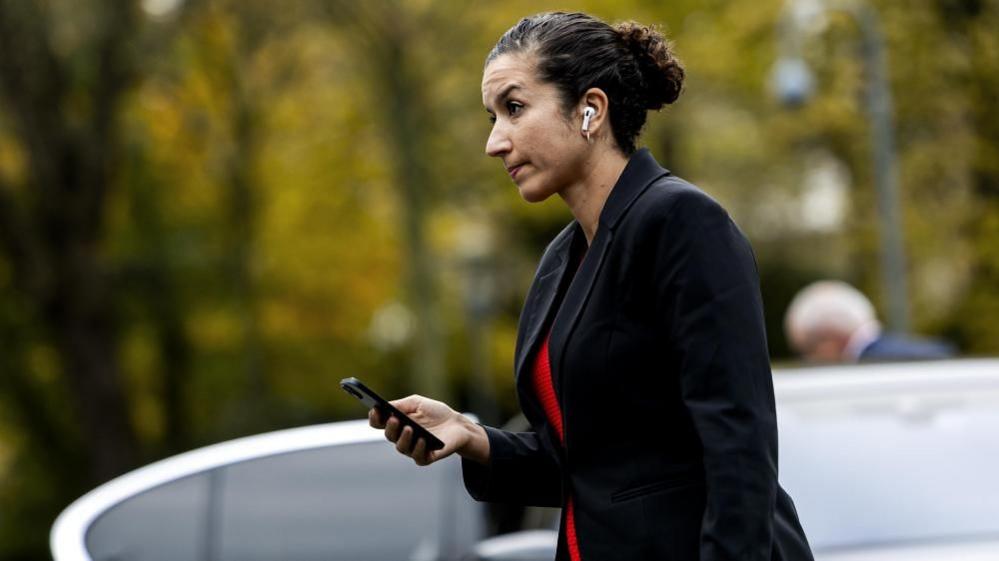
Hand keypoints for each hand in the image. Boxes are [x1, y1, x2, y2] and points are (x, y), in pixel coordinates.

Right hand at [368, 394, 487, 465]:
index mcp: (397, 423)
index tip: (375, 410)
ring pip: (401, 447)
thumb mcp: (418, 403)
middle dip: (390, 427)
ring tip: (409, 428)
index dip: (375, 417)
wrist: (457, 424)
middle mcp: (402, 437)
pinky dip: (418, 448)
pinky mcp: (426, 457)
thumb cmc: (436, 413)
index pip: (379, 423)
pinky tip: (422, 439)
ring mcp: (413, 448)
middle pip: (389, 435)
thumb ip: (402, 404)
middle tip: (394, 419)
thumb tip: (385, 406)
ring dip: (403, 438)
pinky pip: (418, 456)